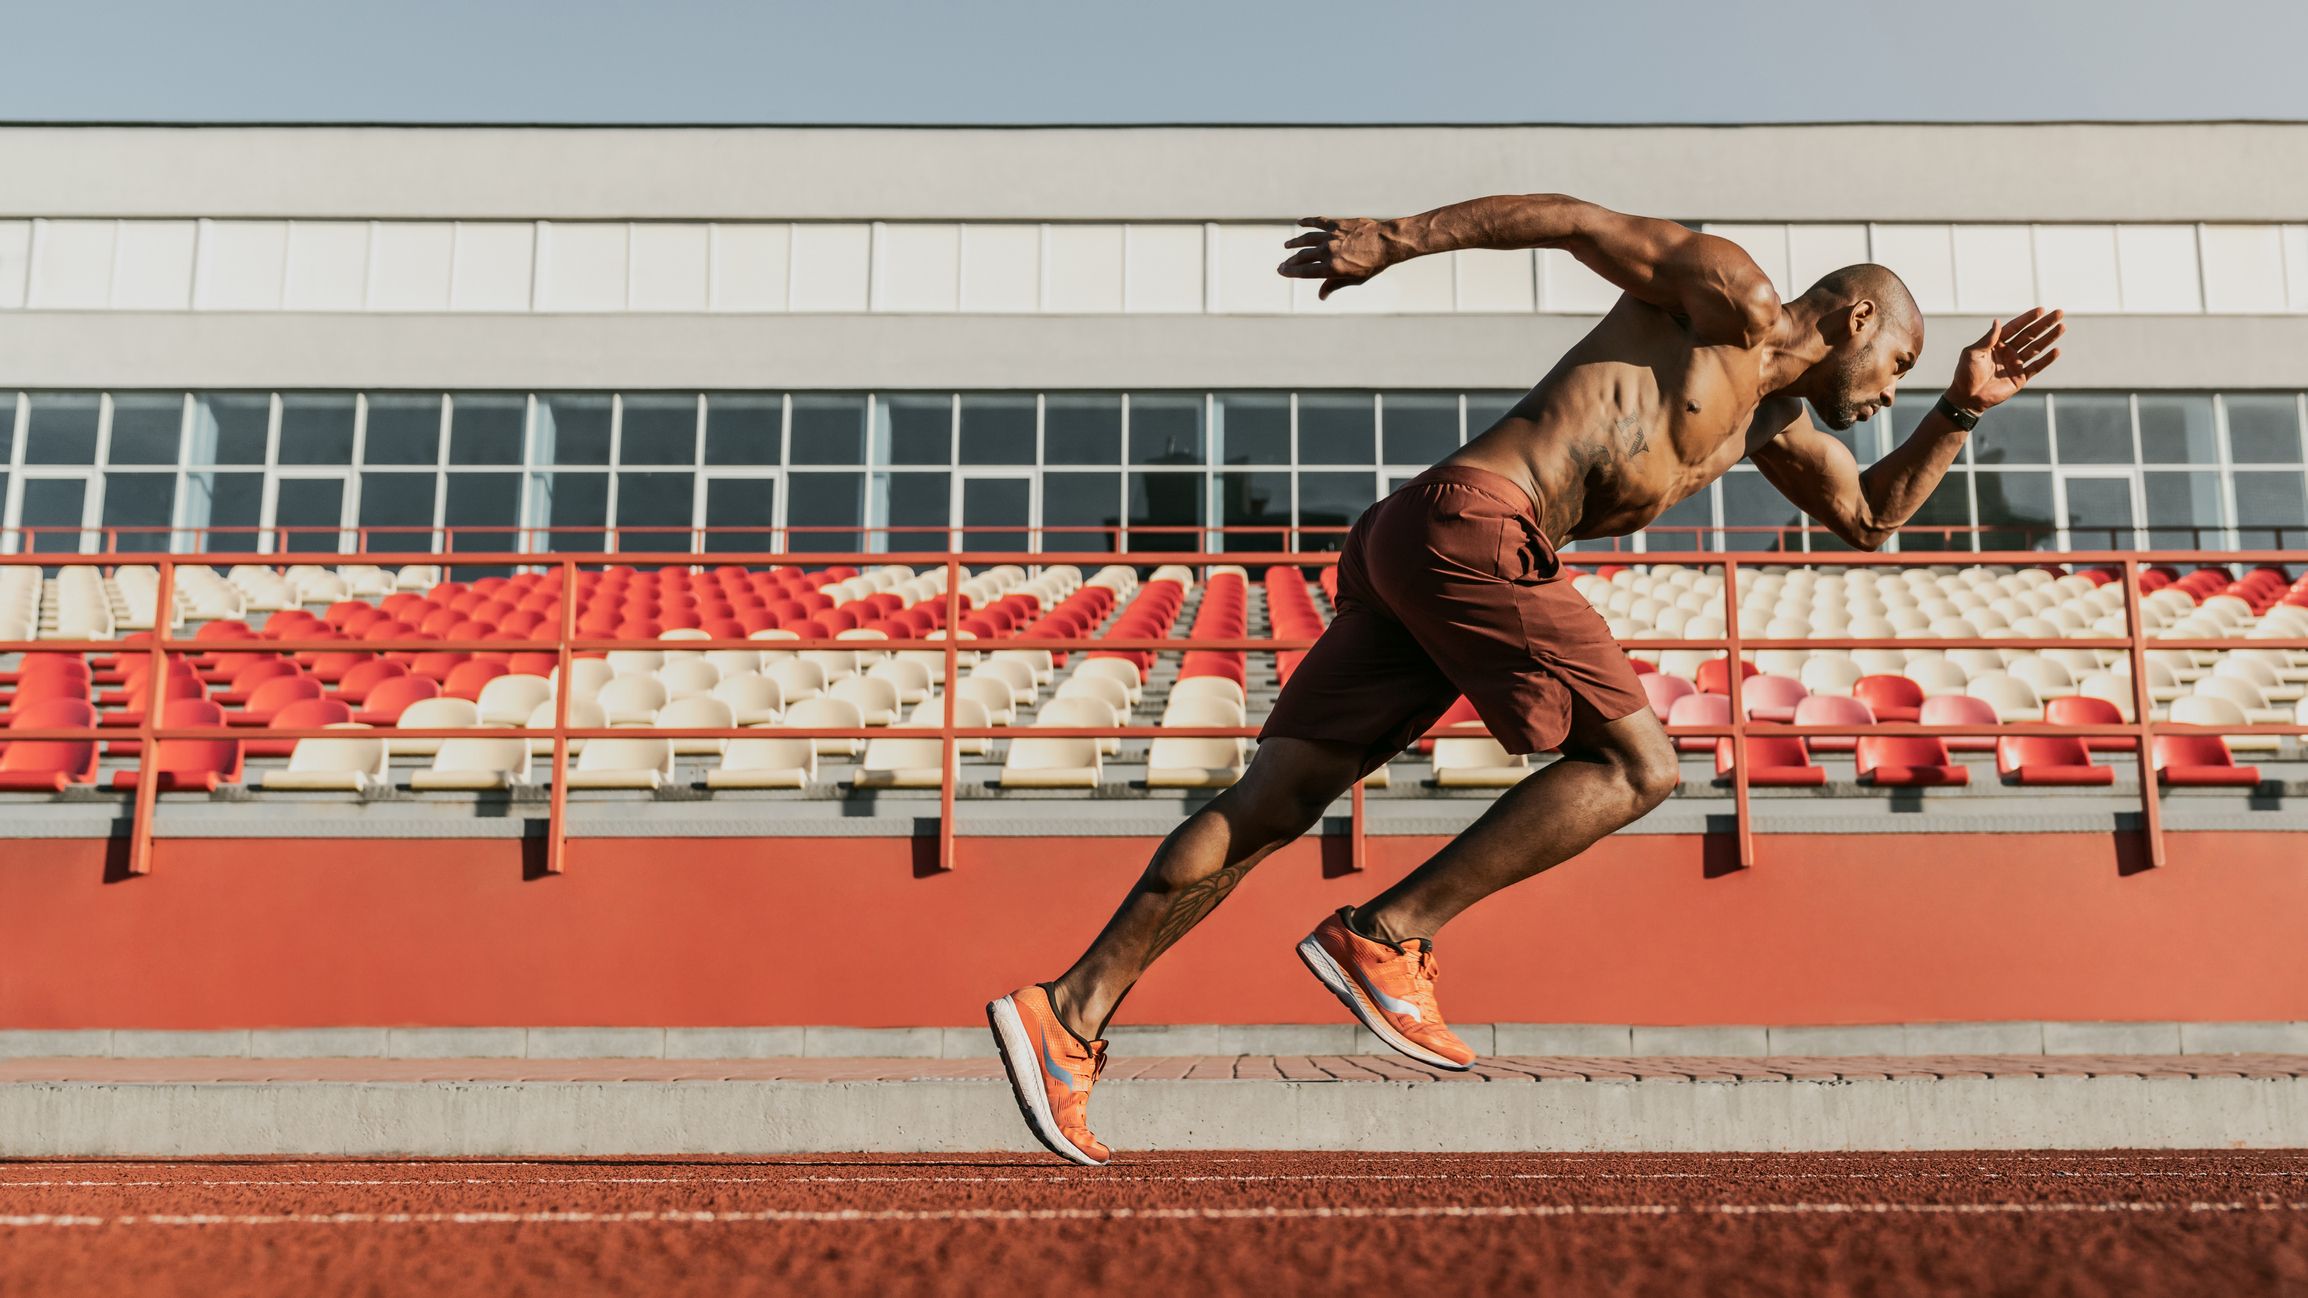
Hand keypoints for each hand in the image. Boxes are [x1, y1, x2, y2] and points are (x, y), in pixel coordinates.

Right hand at [1278, 217, 1392, 299]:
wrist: (1386, 242)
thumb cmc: (1373, 264)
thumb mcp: (1354, 279)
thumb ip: (1334, 285)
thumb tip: (1321, 296)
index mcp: (1331, 268)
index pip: (1304, 271)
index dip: (1291, 272)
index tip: (1282, 271)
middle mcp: (1328, 251)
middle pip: (1303, 256)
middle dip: (1291, 261)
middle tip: (1283, 263)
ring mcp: (1331, 236)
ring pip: (1307, 238)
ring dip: (1295, 242)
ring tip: (1287, 245)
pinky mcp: (1337, 224)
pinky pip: (1318, 221)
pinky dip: (1308, 221)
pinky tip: (1300, 222)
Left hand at [1949, 307, 2063, 411]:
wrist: (1967, 398)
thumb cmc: (1965, 374)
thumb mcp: (1972, 353)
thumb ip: (1988, 339)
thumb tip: (1997, 322)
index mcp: (1996, 343)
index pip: (2015, 327)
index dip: (2028, 318)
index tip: (2041, 309)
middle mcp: (2008, 351)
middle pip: (2029, 335)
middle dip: (2044, 324)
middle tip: (2059, 313)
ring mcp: (2015, 364)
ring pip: (2036, 348)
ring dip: (2049, 338)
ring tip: (2062, 327)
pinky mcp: (2020, 377)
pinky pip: (2036, 367)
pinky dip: (2046, 359)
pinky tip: (2056, 350)